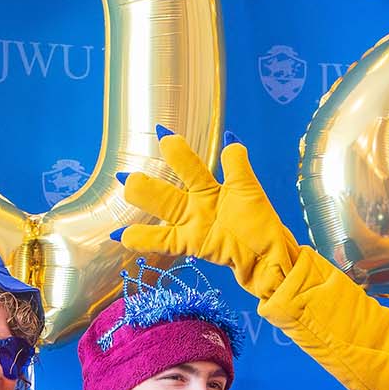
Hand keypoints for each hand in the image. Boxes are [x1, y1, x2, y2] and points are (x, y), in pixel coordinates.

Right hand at [120, 131, 300, 298]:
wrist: (268, 254)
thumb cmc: (259, 221)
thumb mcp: (248, 187)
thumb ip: (236, 164)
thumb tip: (229, 140)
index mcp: (206, 186)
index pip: (186, 163)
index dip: (174, 149)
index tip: (162, 135)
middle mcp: (193, 203)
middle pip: (163, 189)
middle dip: (145, 184)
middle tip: (129, 178)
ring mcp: (190, 223)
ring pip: (161, 208)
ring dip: (143, 199)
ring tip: (126, 187)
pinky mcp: (191, 244)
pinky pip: (163, 241)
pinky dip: (141, 238)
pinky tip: (120, 235)